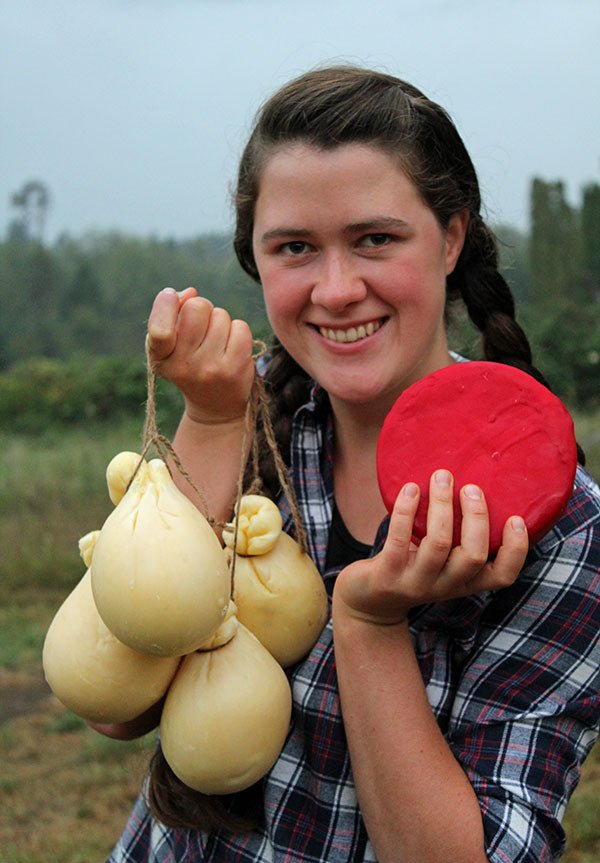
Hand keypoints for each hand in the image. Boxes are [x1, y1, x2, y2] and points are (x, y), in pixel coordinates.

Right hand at [147, 287, 254, 425]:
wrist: (214, 406)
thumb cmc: (190, 364)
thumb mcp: (170, 345)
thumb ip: (172, 313)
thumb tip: (191, 292)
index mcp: (160, 358)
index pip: (159, 329)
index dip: (166, 303)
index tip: (171, 296)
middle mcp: (184, 366)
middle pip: (197, 307)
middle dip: (201, 307)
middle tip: (202, 326)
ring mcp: (210, 368)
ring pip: (221, 315)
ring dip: (220, 322)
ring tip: (216, 343)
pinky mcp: (235, 368)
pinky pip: (240, 327)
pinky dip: (238, 331)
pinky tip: (231, 347)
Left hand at [333, 470, 528, 625]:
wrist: (370, 602)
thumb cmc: (414, 567)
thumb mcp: (443, 562)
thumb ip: (461, 537)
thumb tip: (475, 483)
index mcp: (466, 582)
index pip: (503, 576)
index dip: (516, 550)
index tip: (516, 518)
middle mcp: (445, 586)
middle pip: (472, 556)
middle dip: (476, 517)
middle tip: (470, 487)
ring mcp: (416, 582)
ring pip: (438, 544)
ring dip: (441, 505)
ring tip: (441, 476)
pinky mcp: (388, 574)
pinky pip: (400, 539)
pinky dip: (407, 510)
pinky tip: (411, 488)